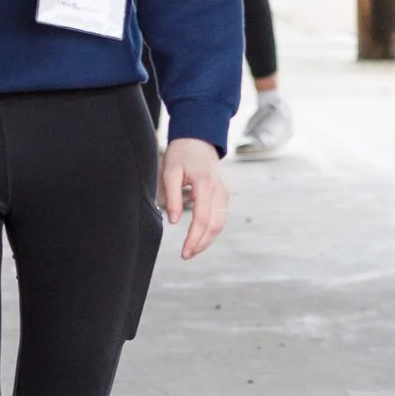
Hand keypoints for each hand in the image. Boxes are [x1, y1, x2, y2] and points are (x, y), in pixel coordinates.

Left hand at [160, 137, 228, 259]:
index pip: (202, 219)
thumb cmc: (182, 153)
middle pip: (214, 226)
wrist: (199, 139)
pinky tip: (200, 238)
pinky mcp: (223, 195)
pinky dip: (211, 231)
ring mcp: (224, 193)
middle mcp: (219, 191)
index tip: (184, 252)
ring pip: (220, 224)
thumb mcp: (170, 171)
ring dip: (207, 240)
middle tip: (186, 256)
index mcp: (205, 185)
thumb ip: (172, 196)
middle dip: (201, 244)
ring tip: (192, 251)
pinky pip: (220, 218)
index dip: (194, 239)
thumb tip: (173, 221)